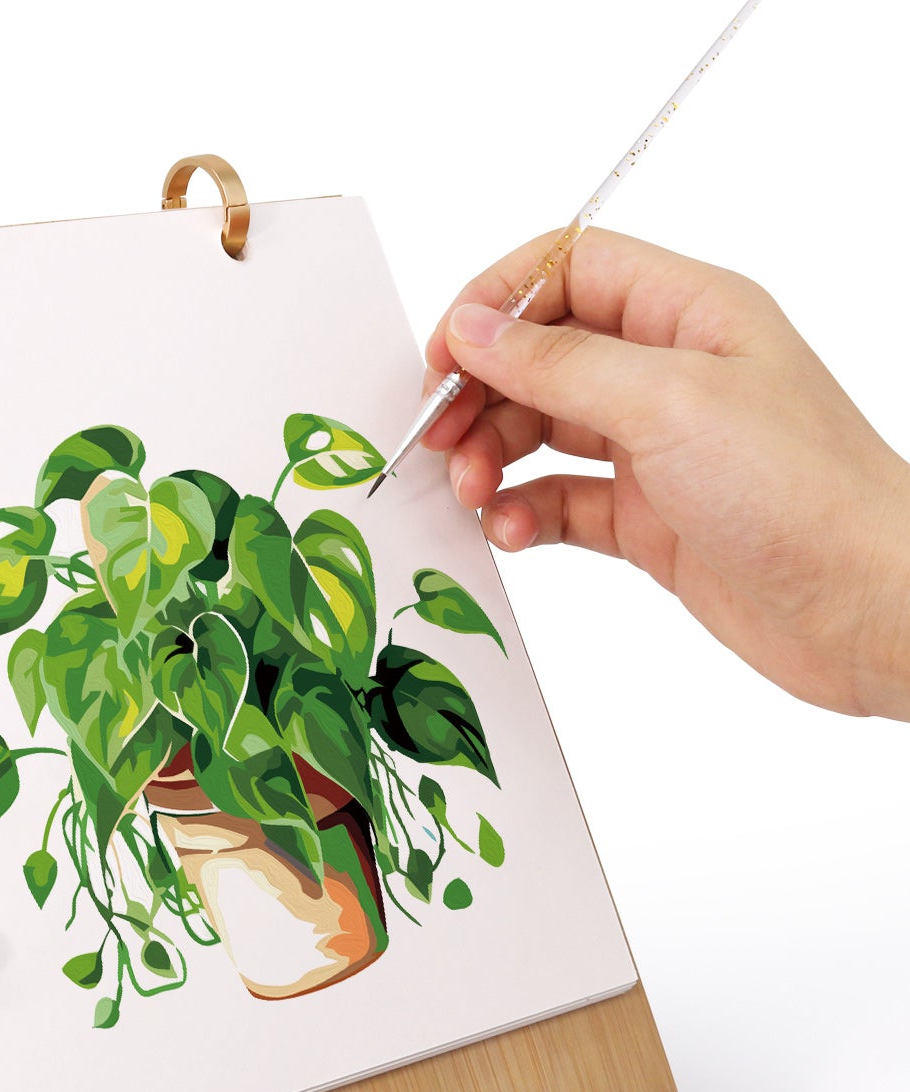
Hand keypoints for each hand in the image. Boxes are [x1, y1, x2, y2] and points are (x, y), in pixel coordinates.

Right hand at [419, 228, 909, 719]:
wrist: (867, 606)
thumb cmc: (802, 492)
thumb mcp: (668, 403)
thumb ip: (557, 363)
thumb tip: (473, 328)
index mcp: (689, 313)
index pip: (569, 269)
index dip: (498, 302)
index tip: (445, 356)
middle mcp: (669, 372)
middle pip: (541, 355)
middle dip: (483, 394)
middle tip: (441, 439)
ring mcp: (657, 448)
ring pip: (541, 431)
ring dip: (492, 457)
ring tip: (474, 492)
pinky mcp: (648, 519)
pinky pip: (560, 501)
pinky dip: (523, 513)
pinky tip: (511, 531)